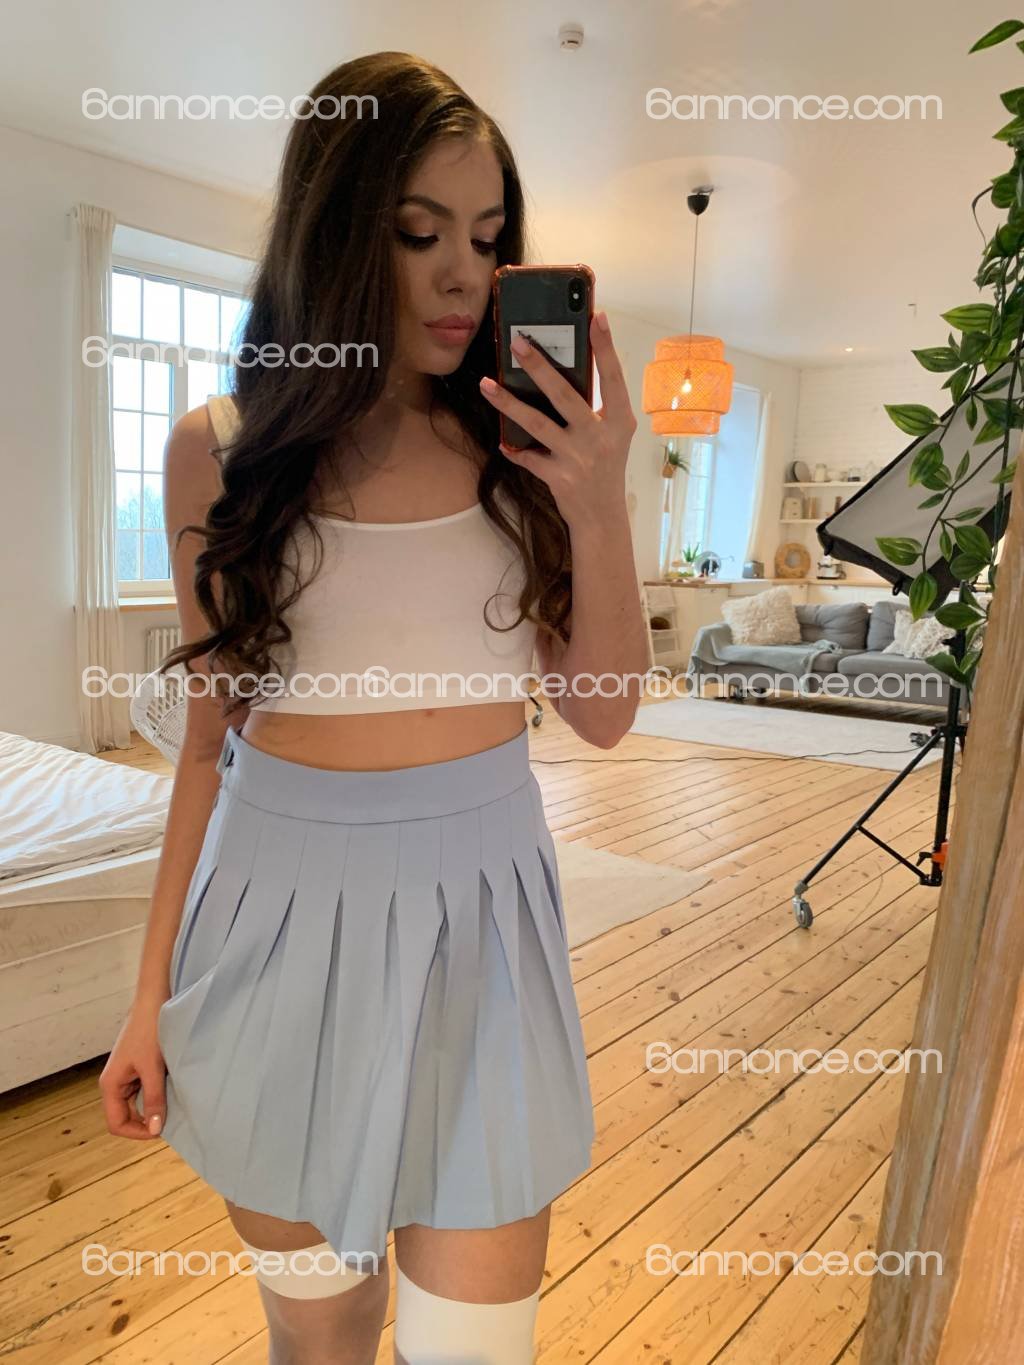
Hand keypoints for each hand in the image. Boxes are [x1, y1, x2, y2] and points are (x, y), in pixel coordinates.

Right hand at [99, 994, 168, 1139]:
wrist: (153, 1001)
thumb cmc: (149, 1031)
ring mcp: (125, 1075)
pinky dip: (155, 1094)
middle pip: (125, 1116)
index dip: (137, 1133)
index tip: (160, 1130)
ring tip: (172, 1105)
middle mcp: (114, 1083)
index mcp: (110, 1085)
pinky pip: (143, 1090)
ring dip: (152, 1108)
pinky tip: (170, 1090)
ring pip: (135, 1104)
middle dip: (145, 1122)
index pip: (116, 1124)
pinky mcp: (137, 1067)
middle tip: (169, 1120)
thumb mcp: (153, 1068)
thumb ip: (154, 1099)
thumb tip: (155, 1129)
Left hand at [479, 309, 637, 526]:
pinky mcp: (558, 477)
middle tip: (517, 342)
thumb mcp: (612, 434)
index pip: (614, 378)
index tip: (597, 316)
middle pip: (565, 395)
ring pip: (537, 424)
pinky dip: (513, 448)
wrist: (602, 516)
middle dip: (539, 366)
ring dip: (508, 403)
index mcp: (619, 421)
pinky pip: (527, 457)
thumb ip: (597, 407)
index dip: (606, 347)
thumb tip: (561, 371)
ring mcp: (577, 458)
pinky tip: (501, 440)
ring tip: (487, 385)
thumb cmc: (606, 466)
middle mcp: (599, 437)